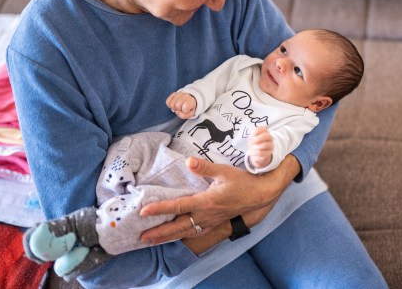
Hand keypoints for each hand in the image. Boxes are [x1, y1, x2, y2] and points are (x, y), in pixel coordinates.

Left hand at [138, 154, 299, 245]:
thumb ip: (204, 167)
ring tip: (152, 240)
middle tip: (141, 238)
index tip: (144, 211)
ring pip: (186, 232)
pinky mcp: (215, 222)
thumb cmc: (243, 181)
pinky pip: (196, 232)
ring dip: (168, 237)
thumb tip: (188, 161)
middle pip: (178, 226)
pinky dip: (182, 236)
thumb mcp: (224, 170)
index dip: (160, 209)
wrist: (261, 194)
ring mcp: (211, 221)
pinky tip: (175, 237)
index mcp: (206, 201)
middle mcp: (207, 214)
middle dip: (159, 233)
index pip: (178, 206)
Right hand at [166, 92, 196, 118]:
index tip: (186, 110)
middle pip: (177, 105)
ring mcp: (178, 94)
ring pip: (171, 104)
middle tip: (181, 109)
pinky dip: (170, 105)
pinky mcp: (173, 94)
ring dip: (174, 107)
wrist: (189, 100)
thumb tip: (177, 112)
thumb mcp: (190, 114)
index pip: (185, 107)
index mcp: (191, 101)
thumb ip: (183, 115)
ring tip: (178, 107)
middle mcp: (185, 95)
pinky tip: (174, 105)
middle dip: (178, 109)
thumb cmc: (189, 108)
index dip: (184, 111)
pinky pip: (167, 101)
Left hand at [247, 127, 272, 168]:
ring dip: (254, 147)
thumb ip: (252, 136)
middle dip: (257, 139)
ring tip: (251, 148)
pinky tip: (251, 152)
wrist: (256, 154)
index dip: (255, 132)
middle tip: (251, 142)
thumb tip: (253, 138)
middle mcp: (270, 138)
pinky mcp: (269, 153)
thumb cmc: (254, 143)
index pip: (263, 128)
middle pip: (266, 136)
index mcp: (266, 132)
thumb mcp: (251, 138)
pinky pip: (260, 153)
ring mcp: (270, 146)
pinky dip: (254, 153)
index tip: (251, 136)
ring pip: (264, 145)